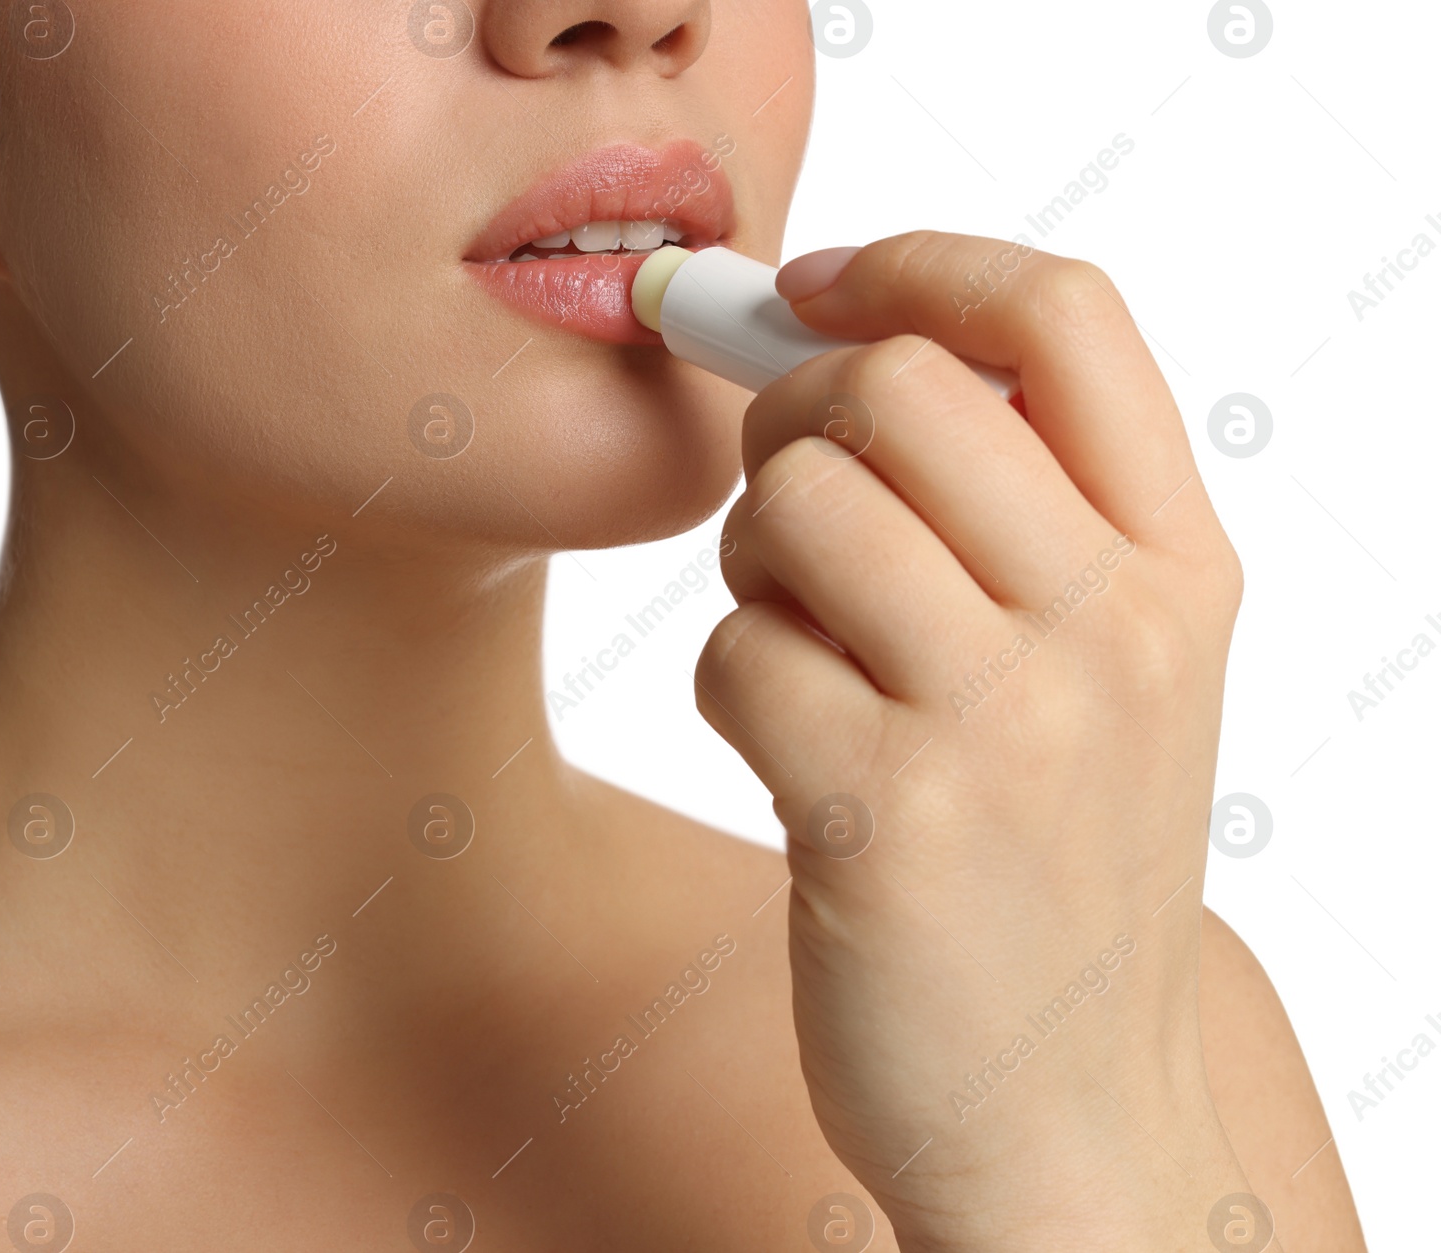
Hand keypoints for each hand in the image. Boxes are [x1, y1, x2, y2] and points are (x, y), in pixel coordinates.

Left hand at [695, 232, 1255, 1249]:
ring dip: (755, 561)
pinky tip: (789, 755)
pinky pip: (733, 648)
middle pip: (893, 389)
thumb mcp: (1112, 679)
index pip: (1063, 317)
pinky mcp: (878, 818)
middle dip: (794, 420)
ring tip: (799, 642)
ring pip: (795, 506)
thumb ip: (1024, 515)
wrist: (1066, 1110)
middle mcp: (1112, 632)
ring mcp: (1001, 726)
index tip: (820, 288)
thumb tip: (852, 347)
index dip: (918, 265)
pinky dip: (729, 683)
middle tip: (788, 502)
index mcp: (1179, 573)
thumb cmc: (1053, 867)